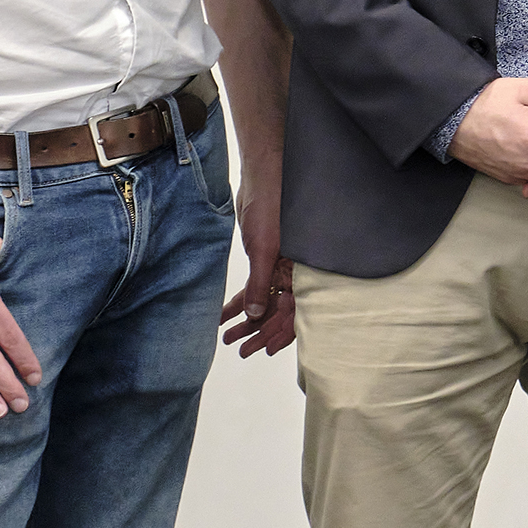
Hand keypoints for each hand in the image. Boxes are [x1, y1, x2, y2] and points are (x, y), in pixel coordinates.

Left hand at [218, 166, 294, 356]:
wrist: (261, 178)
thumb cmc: (271, 207)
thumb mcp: (264, 249)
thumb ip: (261, 283)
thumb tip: (256, 314)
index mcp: (304, 269)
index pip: (297, 310)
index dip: (283, 332)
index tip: (266, 350)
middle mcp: (295, 271)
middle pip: (279, 310)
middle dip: (260, 332)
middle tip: (241, 349)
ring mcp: (279, 266)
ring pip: (265, 301)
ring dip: (247, 320)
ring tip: (228, 337)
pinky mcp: (264, 259)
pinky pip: (253, 287)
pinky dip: (239, 302)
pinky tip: (224, 315)